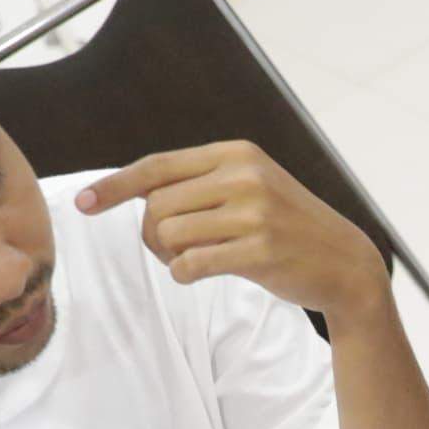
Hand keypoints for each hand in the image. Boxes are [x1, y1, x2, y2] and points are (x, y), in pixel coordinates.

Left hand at [78, 143, 386, 319]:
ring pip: (169, 234)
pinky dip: (183, 274)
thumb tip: (137, 194)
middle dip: (152, 234)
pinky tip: (197, 274)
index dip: (114, 185)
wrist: (346, 263)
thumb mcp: (252, 187)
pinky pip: (190, 265)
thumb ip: (203, 183)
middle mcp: (244, 176)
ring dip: (168, 256)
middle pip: (157, 205)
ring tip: (193, 261)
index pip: (158, 166)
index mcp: (237, 154)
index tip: (82, 204)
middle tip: (172, 250)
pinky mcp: (260, 252)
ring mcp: (254, 213)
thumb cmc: (288, 228)